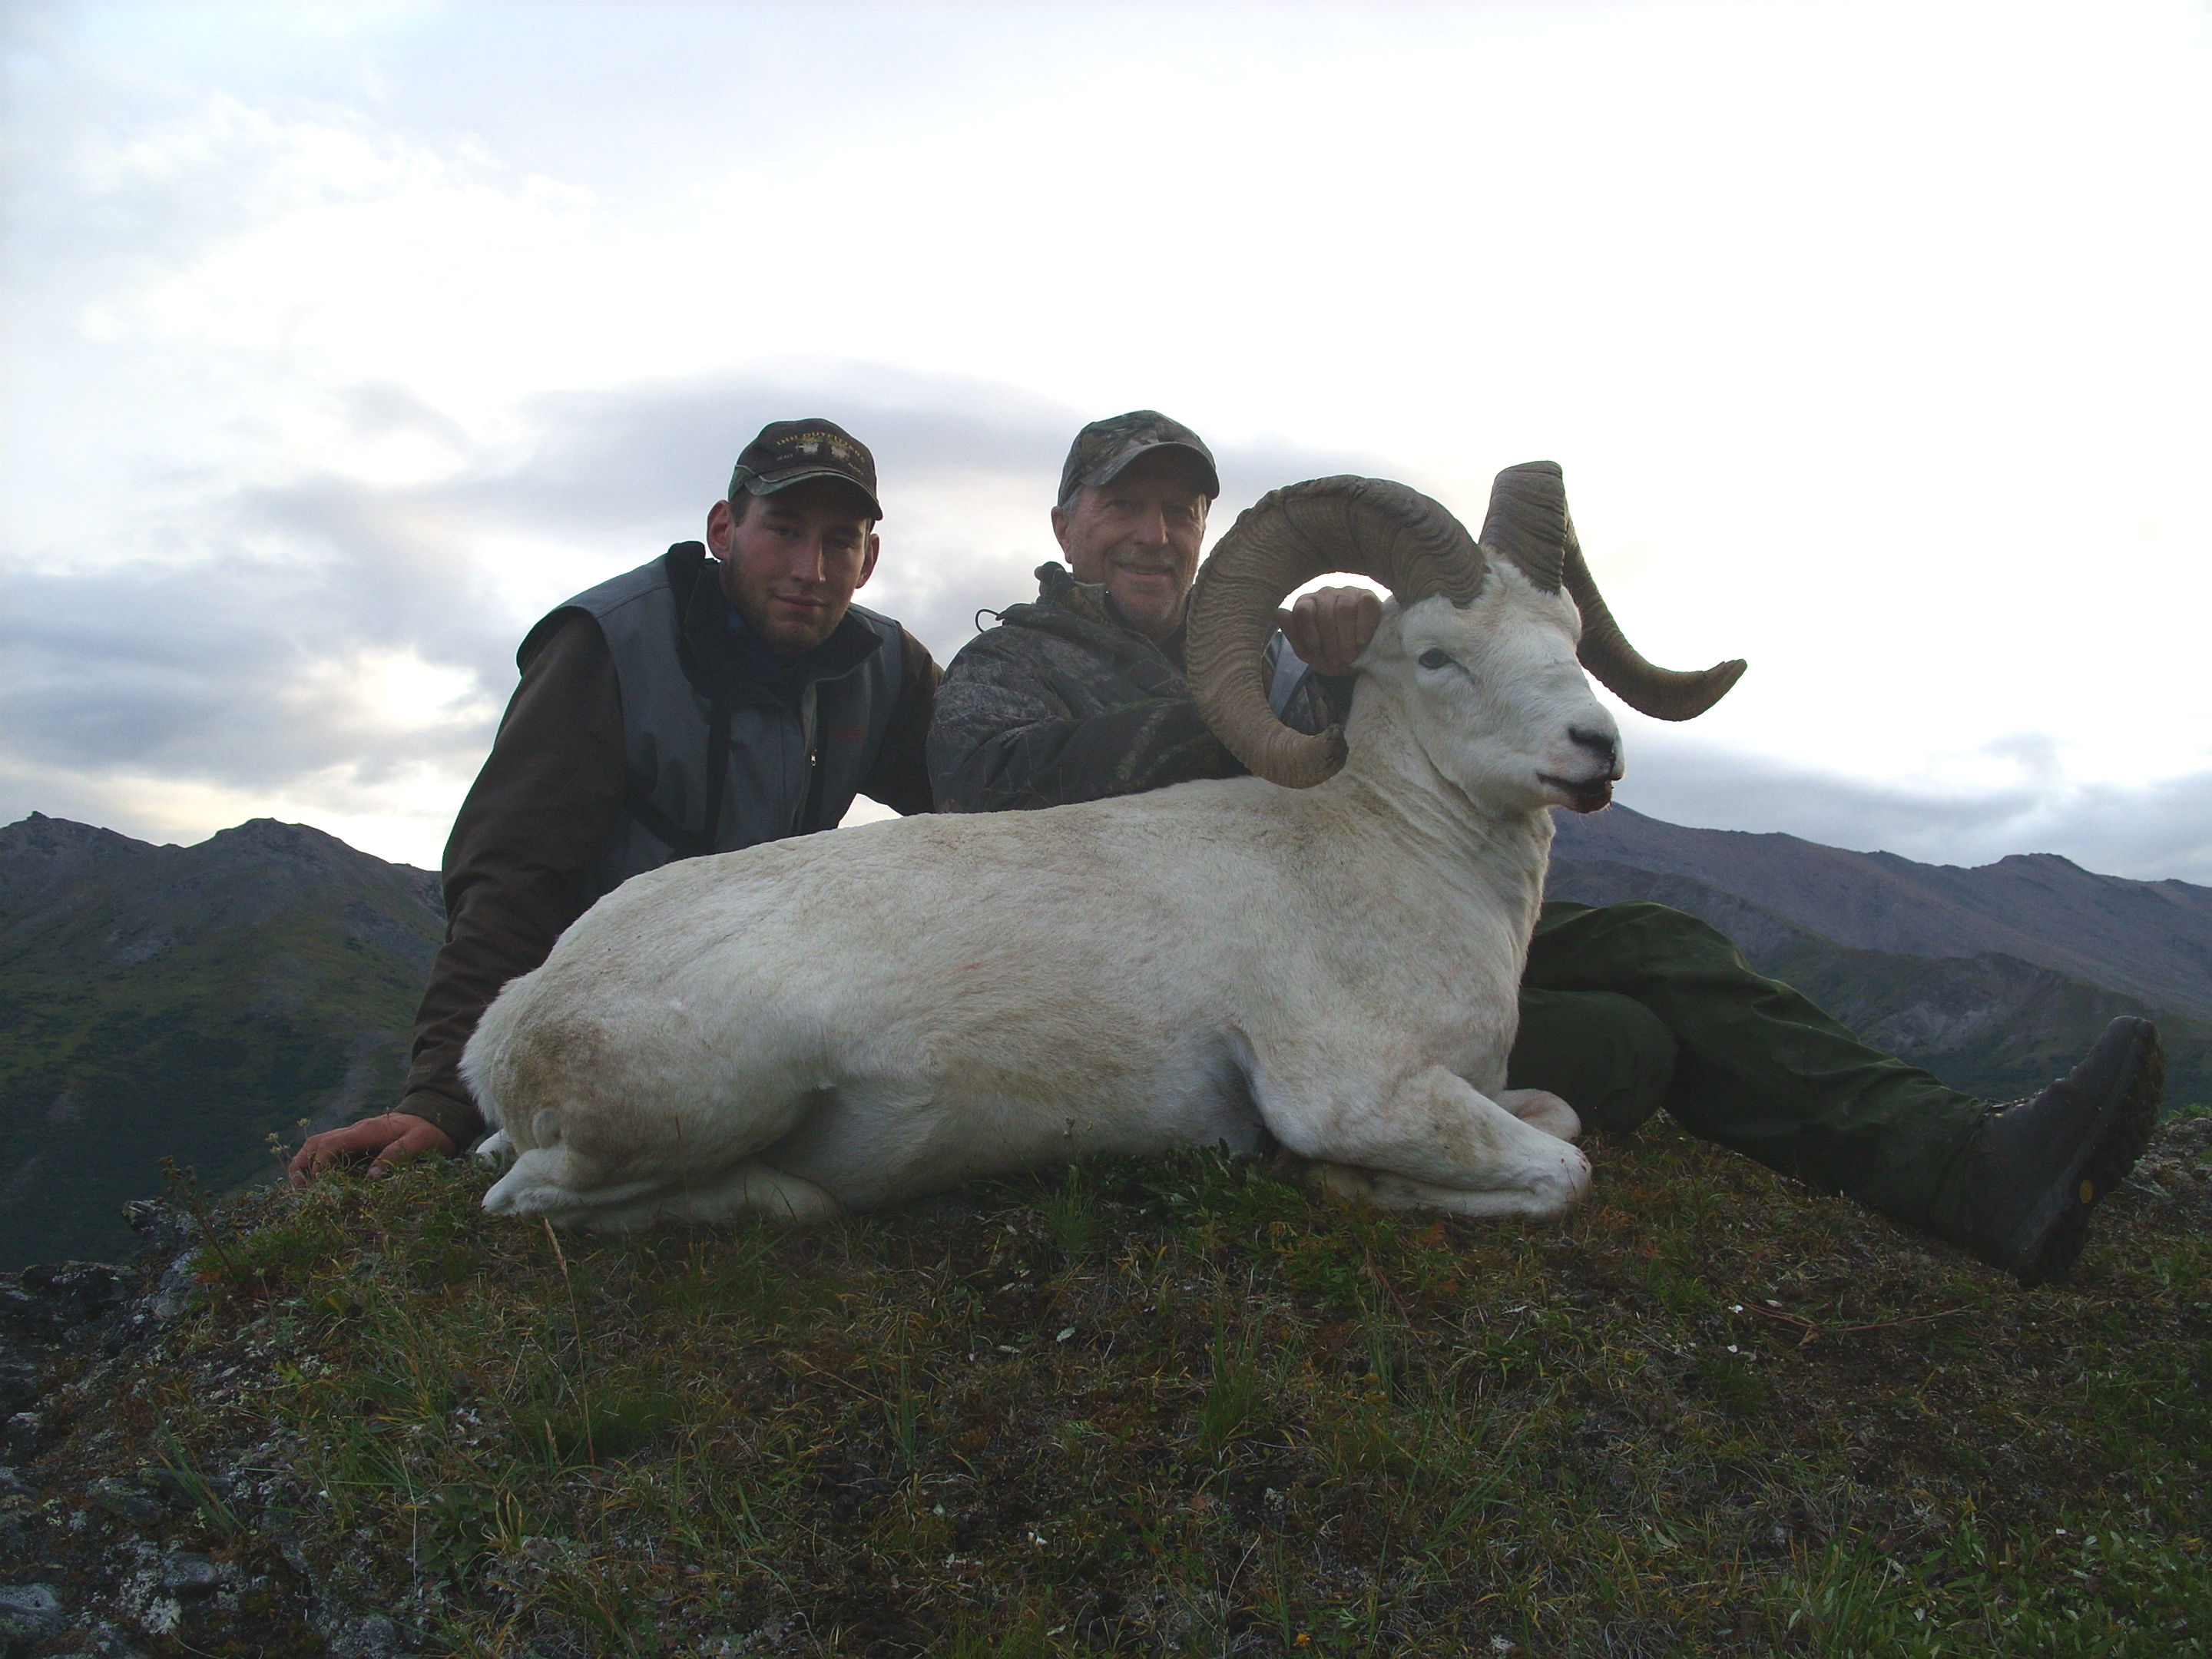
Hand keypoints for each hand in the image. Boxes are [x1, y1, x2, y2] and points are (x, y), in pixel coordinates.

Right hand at [288, 1113, 456, 1185]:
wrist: (435, 1117)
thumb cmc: (429, 1131)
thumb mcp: (420, 1142)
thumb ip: (396, 1156)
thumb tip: (372, 1176)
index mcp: (366, 1130)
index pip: (330, 1144)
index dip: (319, 1165)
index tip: (320, 1185)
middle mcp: (354, 1131)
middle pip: (315, 1143)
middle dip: (302, 1165)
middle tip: (300, 1190)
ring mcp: (353, 1137)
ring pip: (318, 1146)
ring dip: (305, 1165)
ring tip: (303, 1190)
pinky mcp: (356, 1145)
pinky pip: (329, 1153)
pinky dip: (318, 1167)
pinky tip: (319, 1185)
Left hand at [1281, 585, 1382, 676]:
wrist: (1357, 659)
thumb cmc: (1328, 654)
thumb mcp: (1308, 652)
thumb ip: (1293, 635)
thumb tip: (1278, 613)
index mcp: (1306, 604)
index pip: (1303, 611)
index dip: (1310, 635)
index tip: (1318, 655)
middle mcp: (1325, 594)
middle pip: (1325, 613)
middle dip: (1331, 643)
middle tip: (1337, 661)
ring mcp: (1347, 593)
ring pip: (1345, 609)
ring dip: (1347, 638)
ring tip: (1349, 656)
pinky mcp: (1368, 596)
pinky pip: (1366, 604)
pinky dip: (1364, 625)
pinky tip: (1361, 641)